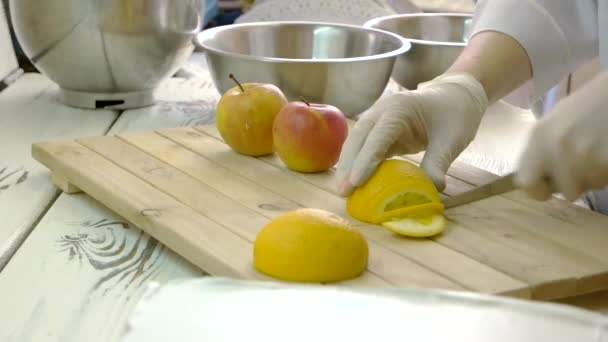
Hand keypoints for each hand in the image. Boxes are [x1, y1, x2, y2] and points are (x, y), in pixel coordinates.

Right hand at [335, 73, 488, 195]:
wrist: (455, 97)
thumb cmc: (454, 115)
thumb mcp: (452, 139)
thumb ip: (439, 163)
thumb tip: (433, 189)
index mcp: (399, 108)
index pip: (377, 136)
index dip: (365, 160)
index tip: (356, 182)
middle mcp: (382, 111)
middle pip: (358, 138)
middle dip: (348, 165)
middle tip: (343, 192)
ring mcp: (378, 120)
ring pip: (355, 142)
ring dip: (347, 166)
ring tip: (343, 192)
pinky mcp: (379, 131)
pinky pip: (363, 148)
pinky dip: (356, 164)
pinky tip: (354, 183)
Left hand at [514, 71, 607, 201]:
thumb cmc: (591, 103)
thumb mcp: (556, 121)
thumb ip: (542, 150)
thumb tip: (538, 179)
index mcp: (539, 136)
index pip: (526, 182)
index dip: (539, 189)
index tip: (550, 186)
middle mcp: (557, 147)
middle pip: (566, 191)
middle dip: (577, 183)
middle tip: (586, 162)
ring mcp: (586, 155)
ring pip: (591, 186)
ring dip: (597, 175)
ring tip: (600, 150)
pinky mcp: (607, 160)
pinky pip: (607, 179)